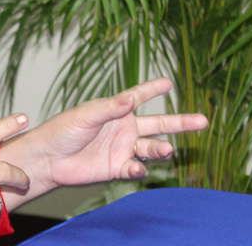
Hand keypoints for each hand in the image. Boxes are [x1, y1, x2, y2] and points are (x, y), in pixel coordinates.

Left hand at [0, 77, 207, 208]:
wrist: (48, 159)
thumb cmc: (62, 131)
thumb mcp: (85, 116)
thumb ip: (109, 109)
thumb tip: (131, 98)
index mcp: (115, 110)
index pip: (139, 97)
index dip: (153, 89)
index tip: (169, 82)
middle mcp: (123, 128)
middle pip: (158, 124)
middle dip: (181, 123)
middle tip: (203, 121)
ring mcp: (122, 149)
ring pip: (151, 148)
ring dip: (161, 148)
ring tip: (167, 148)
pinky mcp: (117, 168)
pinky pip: (136, 169)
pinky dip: (139, 169)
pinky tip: (135, 168)